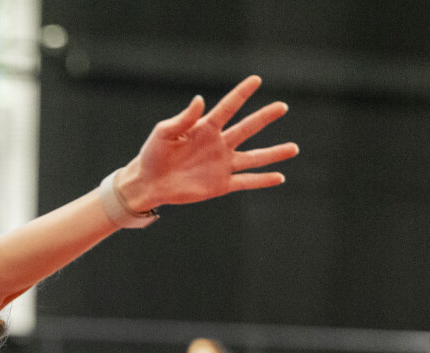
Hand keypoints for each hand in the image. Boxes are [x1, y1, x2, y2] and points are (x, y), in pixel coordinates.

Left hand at [117, 75, 297, 212]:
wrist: (147, 183)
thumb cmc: (152, 154)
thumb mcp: (164, 133)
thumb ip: (183, 118)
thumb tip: (200, 99)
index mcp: (205, 128)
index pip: (227, 107)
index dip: (241, 93)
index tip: (256, 79)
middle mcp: (218, 144)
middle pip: (247, 128)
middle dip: (264, 117)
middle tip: (282, 106)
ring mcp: (221, 164)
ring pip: (254, 157)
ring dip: (274, 153)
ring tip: (294, 148)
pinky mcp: (220, 184)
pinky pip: (246, 181)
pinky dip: (262, 180)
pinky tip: (279, 177)